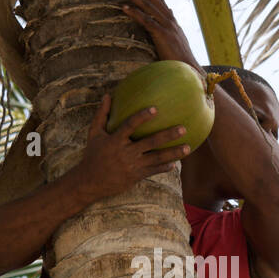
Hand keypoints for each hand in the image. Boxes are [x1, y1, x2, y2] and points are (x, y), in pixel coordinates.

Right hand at [74, 92, 191, 200]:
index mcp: (115, 140)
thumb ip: (101, 114)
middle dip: (167, 135)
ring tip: (188, 148)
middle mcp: (126, 153)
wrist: (90, 182)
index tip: (155, 109)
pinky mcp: (136, 176)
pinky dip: (164, 167)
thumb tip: (108, 95)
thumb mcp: (93, 134)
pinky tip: (174, 163)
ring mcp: (133, 166)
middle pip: (150, 142)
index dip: (142, 117)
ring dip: (173, 153)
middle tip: (183, 128)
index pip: (130, 126)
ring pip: (157, 159)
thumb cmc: (92, 154)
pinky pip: (153, 171)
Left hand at [118, 0, 201, 70]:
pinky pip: (146, 21)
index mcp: (171, 19)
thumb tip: (169, 11)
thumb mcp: (177, 37)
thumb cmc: (180, 58)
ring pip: (147, 6)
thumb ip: (171, 23)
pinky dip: (134, 13)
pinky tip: (123, 7)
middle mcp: (169, 19)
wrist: (190, 70)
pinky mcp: (162, 35)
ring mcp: (166, 26)